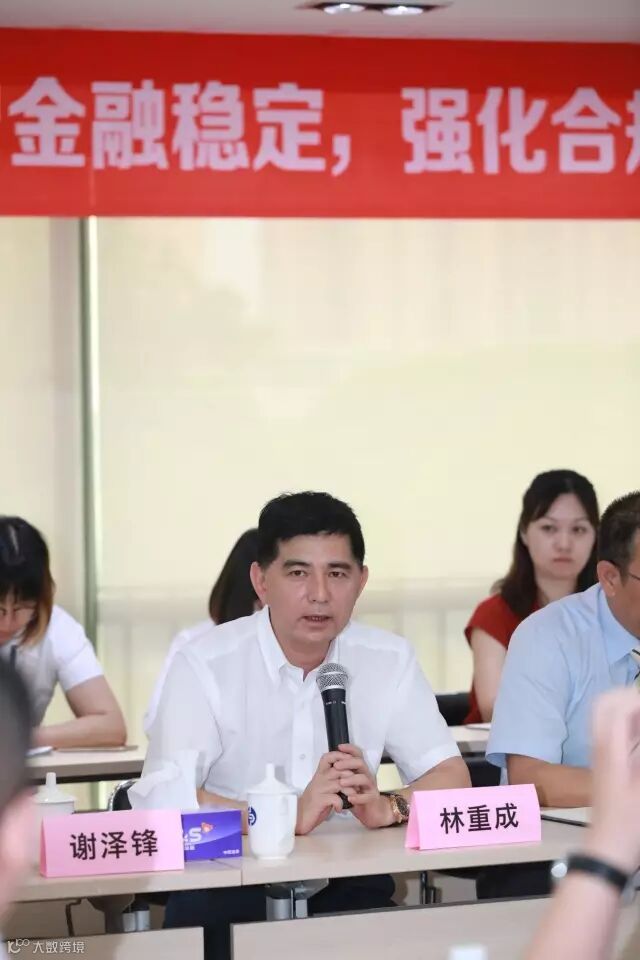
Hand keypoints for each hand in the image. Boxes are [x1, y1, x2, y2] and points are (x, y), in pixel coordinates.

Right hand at [296, 752, 346, 834]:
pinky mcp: (319, 800)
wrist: (299, 818)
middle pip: (339, 770)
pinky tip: (339, 808)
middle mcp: (319, 779)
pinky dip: (340, 804)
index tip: (350, 762)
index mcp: (320, 775)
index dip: (340, 756)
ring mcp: (319, 789)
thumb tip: (349, 775)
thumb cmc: (313, 804)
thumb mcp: (322, 788)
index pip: (328, 757)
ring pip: (340, 783)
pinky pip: (335, 798)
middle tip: (357, 786)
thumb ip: (332, 780)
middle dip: (352, 777)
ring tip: (352, 798)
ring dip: (350, 791)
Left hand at [332, 744, 393, 829]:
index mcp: (360, 770)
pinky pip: (367, 796)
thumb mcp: (350, 782)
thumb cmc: (358, 795)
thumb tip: (329, 762)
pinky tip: (349, 798)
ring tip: (341, 782)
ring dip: (352, 779)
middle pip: (360, 763)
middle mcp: (367, 775)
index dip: (350, 749)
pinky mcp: (372, 799)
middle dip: (348, 762)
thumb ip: (342, 773)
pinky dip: (358, 797)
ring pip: (364, 778)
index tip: (339, 747)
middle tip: (336, 766)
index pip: (358, 755)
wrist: (372, 812)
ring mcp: (371, 787)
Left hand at [584, 688, 639, 874]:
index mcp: (609, 748)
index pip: (617, 705)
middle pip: (606, 704)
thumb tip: (639, 726)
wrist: (607, 851)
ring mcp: (602, 754)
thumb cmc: (628, 823)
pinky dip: (631, 727)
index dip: (638, 699)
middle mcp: (601, 746)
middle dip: (631, 698)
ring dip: (631, 711)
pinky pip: (615, 734)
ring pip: (609, 717)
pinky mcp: (607, 765)